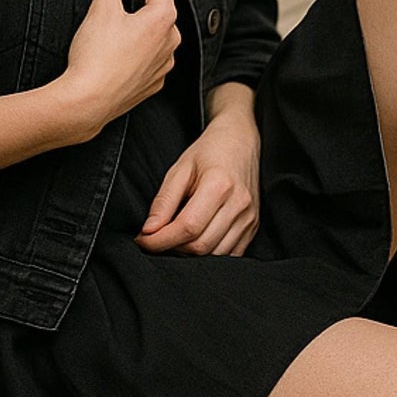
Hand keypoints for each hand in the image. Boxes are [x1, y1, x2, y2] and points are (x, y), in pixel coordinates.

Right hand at [58, 0, 179, 140]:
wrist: (86, 103)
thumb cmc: (95, 56)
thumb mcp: (102, 5)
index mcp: (164, 18)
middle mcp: (172, 41)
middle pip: (159, 3)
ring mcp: (164, 64)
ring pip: (156, 31)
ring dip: (138, 21)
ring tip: (110, 25)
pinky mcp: (153, 82)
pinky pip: (150, 55)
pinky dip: (137, 47)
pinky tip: (115, 50)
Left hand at [133, 111, 261, 256]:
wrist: (240, 142)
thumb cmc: (209, 152)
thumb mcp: (180, 169)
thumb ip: (164, 201)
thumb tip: (148, 231)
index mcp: (219, 185)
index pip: (187, 227)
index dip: (160, 240)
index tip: (142, 240)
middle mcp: (239, 204)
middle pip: (201, 245)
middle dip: (172, 248)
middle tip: (156, 239)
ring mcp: (249, 218)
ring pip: (215, 254)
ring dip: (190, 254)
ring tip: (175, 238)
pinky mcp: (253, 226)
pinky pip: (229, 254)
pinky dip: (209, 254)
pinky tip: (196, 240)